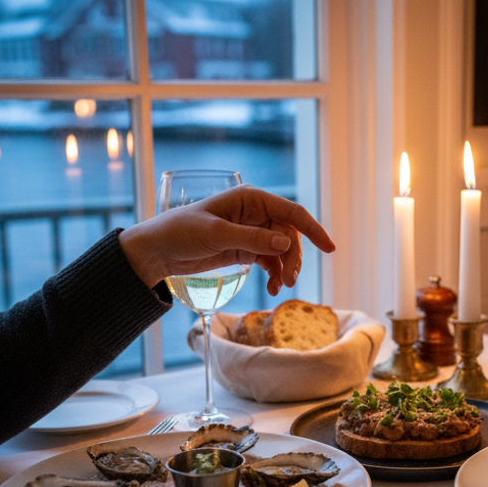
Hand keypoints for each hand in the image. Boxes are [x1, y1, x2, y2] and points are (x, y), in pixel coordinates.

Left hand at [118, 186, 335, 295]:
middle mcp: (255, 212)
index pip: (291, 212)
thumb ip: (253, 239)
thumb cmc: (181, 232)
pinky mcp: (246, 248)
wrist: (157, 250)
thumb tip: (286, 243)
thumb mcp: (216, 235)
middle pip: (290, 234)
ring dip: (285, 269)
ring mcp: (252, 231)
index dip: (313, 229)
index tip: (330, 248)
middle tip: (289, 281)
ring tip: (279, 287)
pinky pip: (270, 261)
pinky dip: (274, 274)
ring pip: (283, 250)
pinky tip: (271, 288)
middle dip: (294, 257)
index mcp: (250, 198)